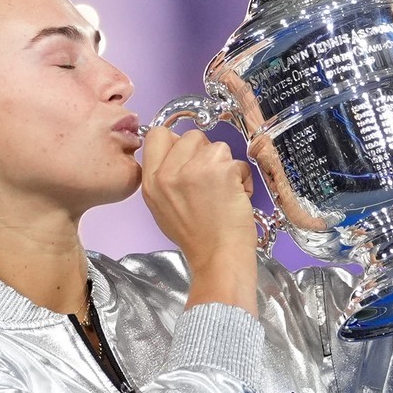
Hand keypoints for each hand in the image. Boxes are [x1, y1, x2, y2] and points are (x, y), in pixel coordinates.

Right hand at [141, 127, 258, 313]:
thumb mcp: (162, 207)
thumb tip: (178, 152)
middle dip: (205, 153)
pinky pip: (236, 161)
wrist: (218, 257)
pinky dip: (242, 177)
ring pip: (216, 146)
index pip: (156, 134)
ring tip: (224, 191)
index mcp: (150, 181)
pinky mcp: (220, 170)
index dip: (177, 142)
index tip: (189, 157)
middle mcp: (167, 173)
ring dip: (225, 165)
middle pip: (190, 136)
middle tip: (210, 181)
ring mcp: (193, 169)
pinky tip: (237, 196)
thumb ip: (164, 176)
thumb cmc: (196, 238)